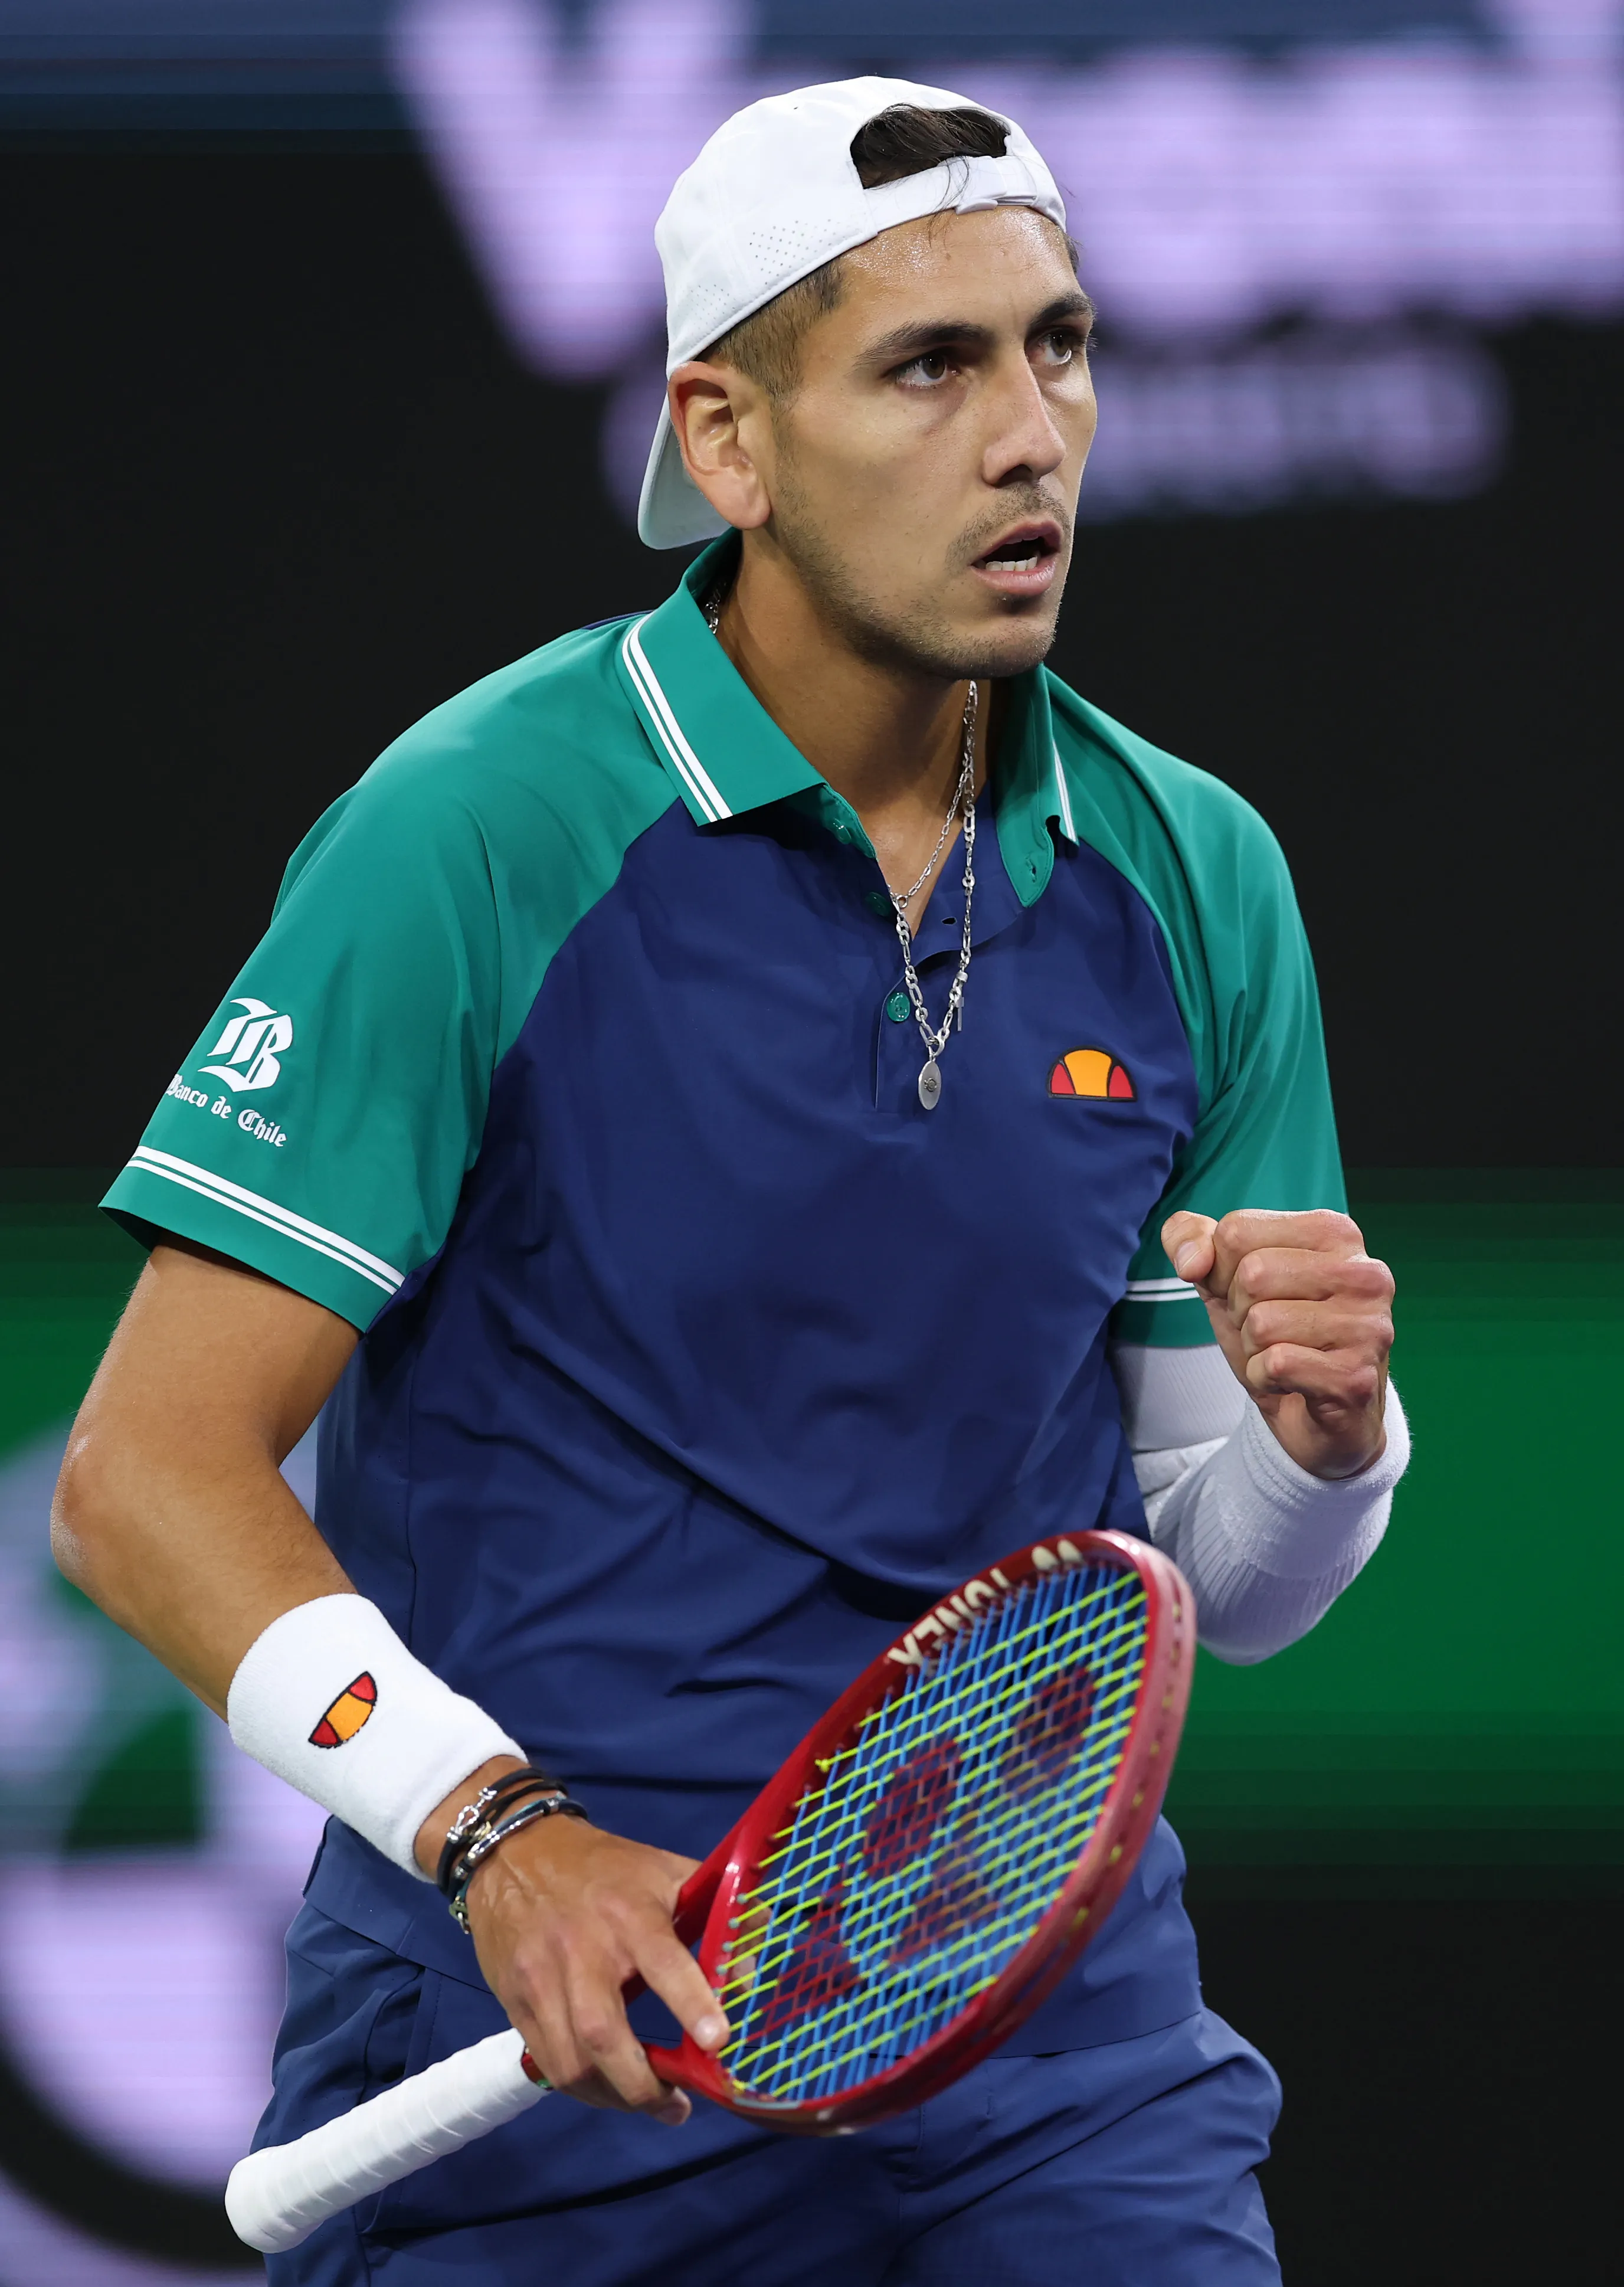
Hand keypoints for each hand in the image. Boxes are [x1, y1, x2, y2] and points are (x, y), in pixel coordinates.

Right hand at [416, 1765, 726, 2124]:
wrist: (516, 1852)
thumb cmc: (606, 1868)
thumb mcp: (664, 1872)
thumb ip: (712, 1913)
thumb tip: (752, 1968)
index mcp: (629, 1913)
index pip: (662, 1959)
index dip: (691, 2000)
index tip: (718, 2041)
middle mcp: (582, 1950)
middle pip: (603, 2033)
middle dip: (642, 2086)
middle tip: (677, 2107)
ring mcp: (542, 1979)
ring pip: (571, 2061)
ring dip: (613, 2098)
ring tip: (646, 2104)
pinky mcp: (515, 2001)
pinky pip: (547, 2062)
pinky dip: (580, 2087)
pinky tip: (606, 2089)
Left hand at [1161, 1208, 1393, 1480]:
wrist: (1313, 1417)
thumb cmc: (1274, 1334)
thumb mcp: (1223, 1277)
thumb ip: (1191, 1240)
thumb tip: (1191, 1262)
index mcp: (1334, 1231)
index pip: (1237, 1231)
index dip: (1221, 1272)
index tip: (1253, 1295)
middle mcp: (1364, 1273)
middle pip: (1252, 1274)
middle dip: (1240, 1311)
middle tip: (1269, 1331)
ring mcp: (1369, 1326)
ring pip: (1262, 1322)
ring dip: (1254, 1348)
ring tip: (1284, 1354)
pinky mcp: (1357, 1377)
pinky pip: (1275, 1364)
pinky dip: (1264, 1377)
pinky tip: (1293, 1382)